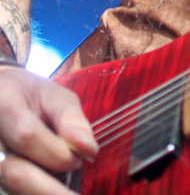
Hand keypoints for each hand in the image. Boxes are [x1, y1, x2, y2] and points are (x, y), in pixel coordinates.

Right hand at [0, 66, 96, 194]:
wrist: (0, 98)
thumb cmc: (31, 96)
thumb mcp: (55, 96)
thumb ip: (71, 120)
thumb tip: (89, 150)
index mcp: (6, 106)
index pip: (27, 136)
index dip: (55, 153)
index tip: (78, 161)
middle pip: (13, 172)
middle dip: (49, 190)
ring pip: (11, 187)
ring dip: (43, 192)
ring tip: (67, 194)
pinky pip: (12, 189)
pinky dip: (35, 192)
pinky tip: (54, 191)